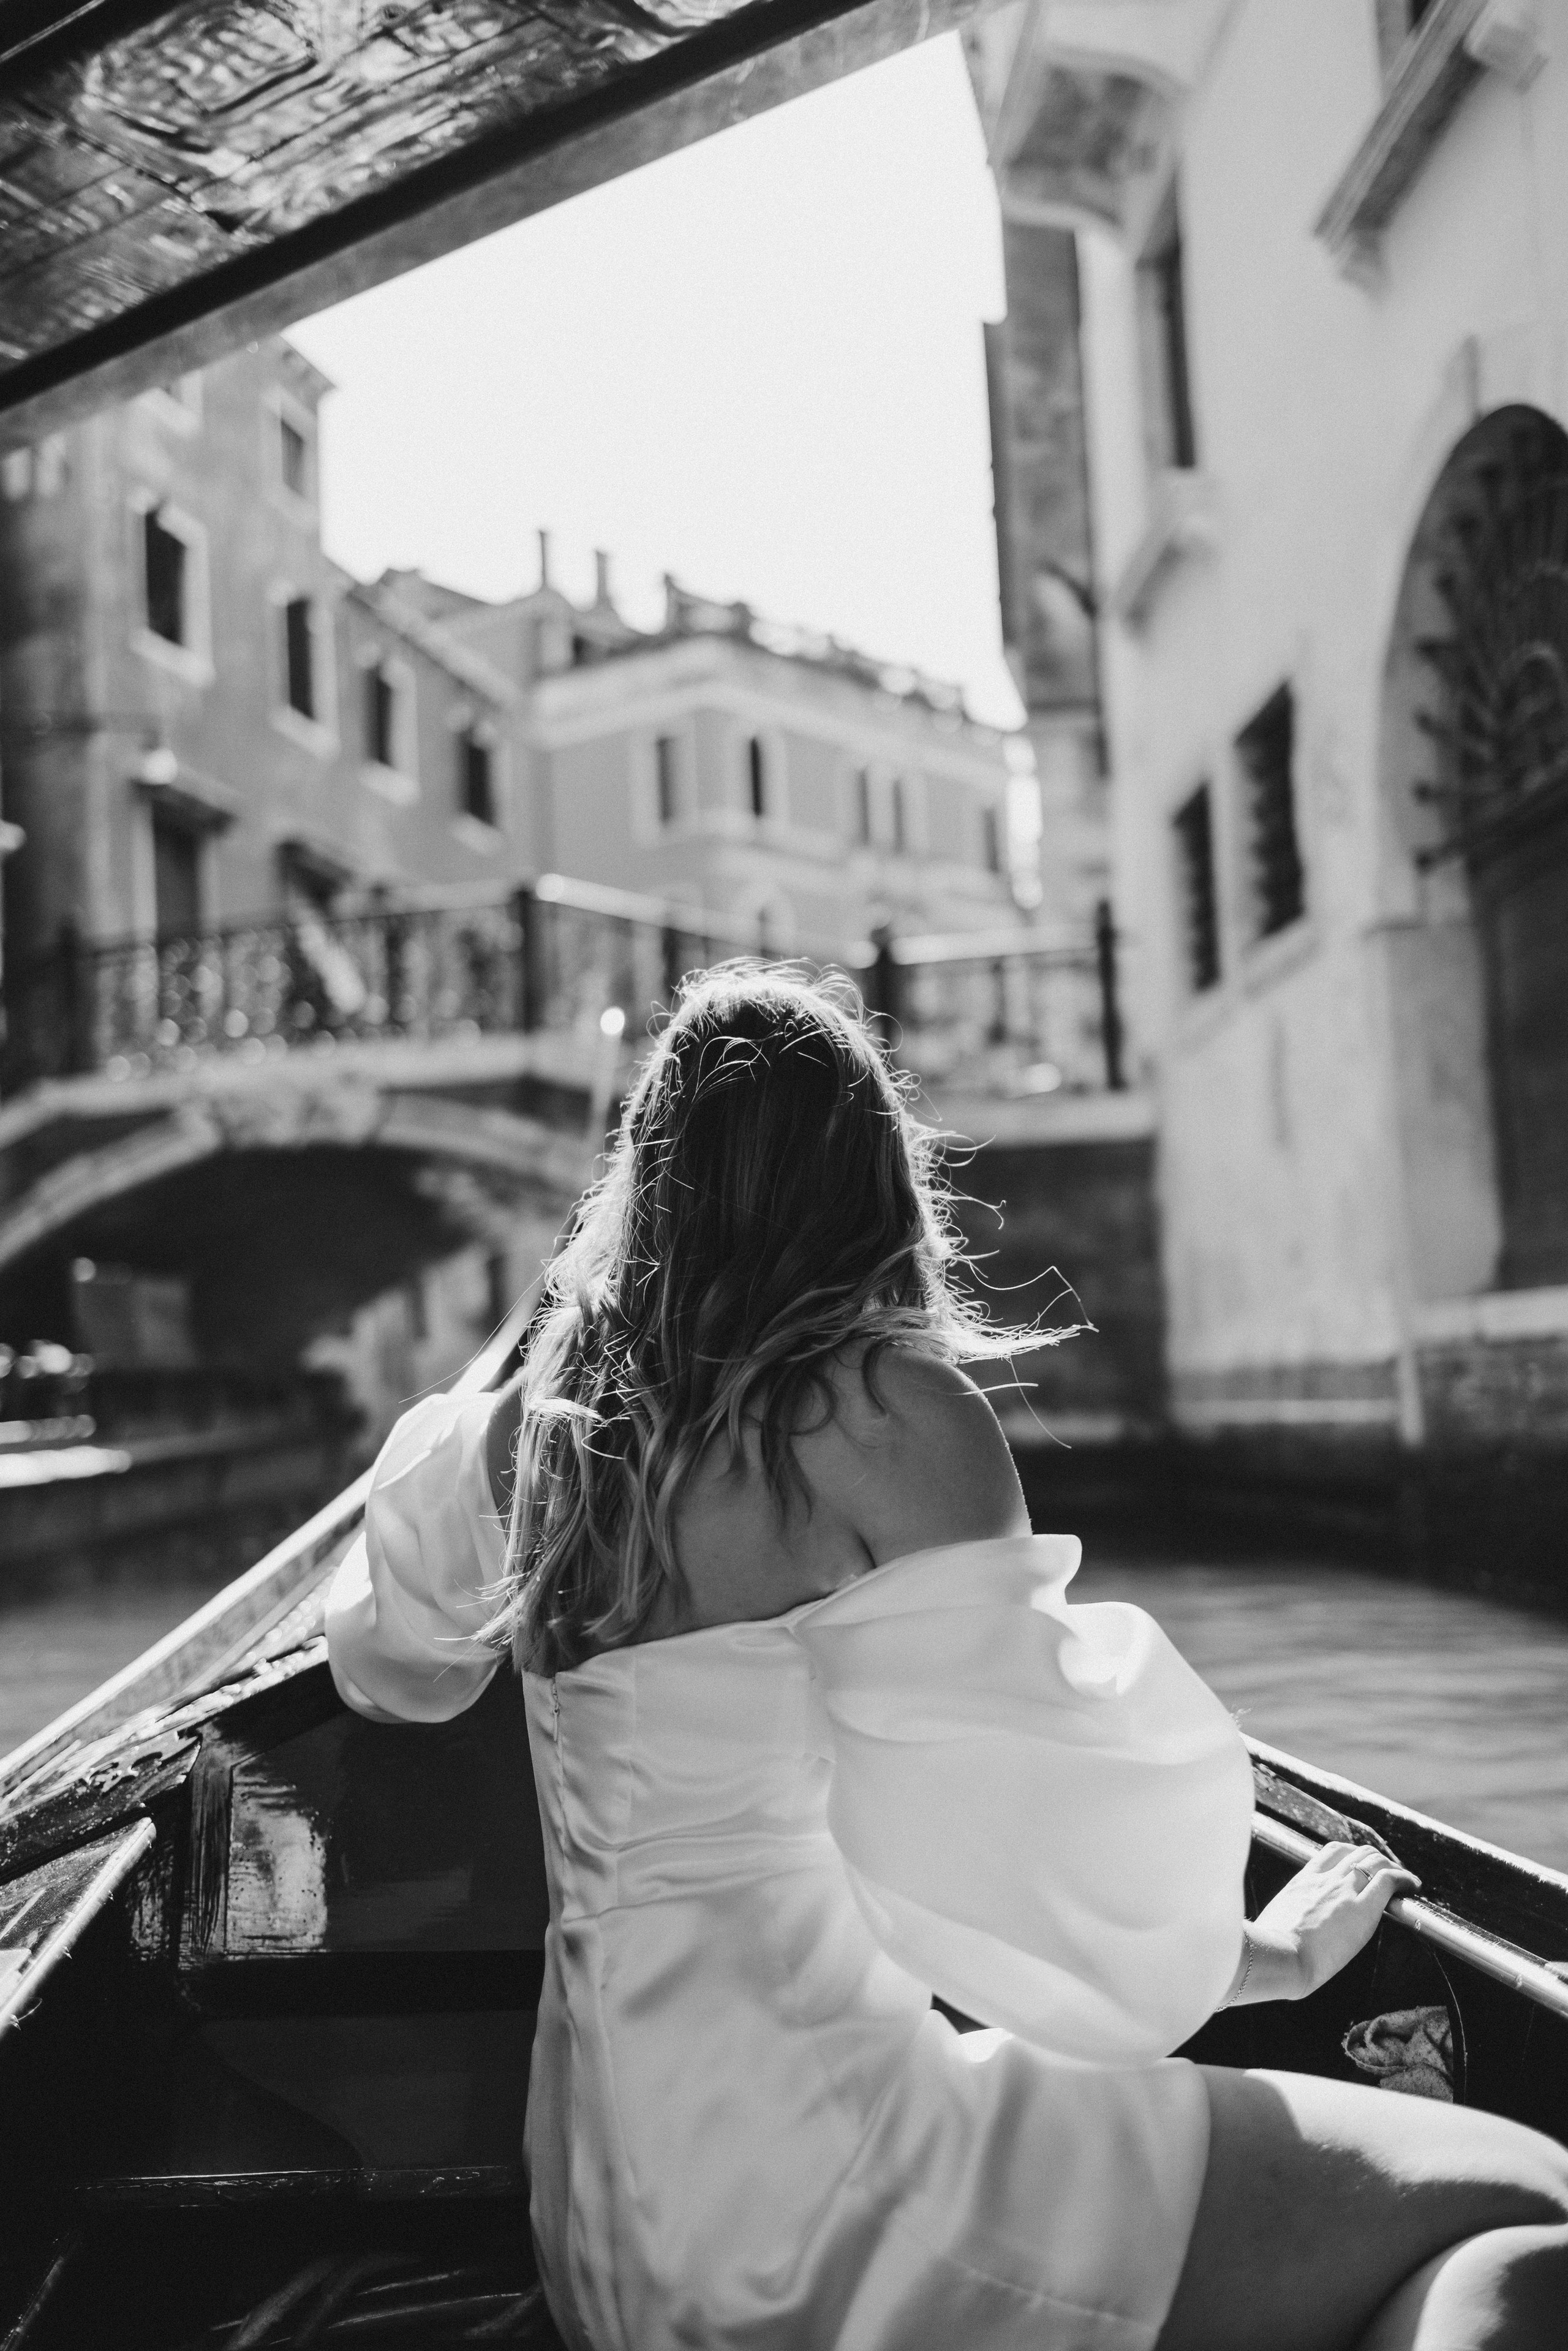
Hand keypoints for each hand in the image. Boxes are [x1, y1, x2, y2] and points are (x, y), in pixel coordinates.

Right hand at [1232, 1840, 1422, 2003]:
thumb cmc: (1270, 1949)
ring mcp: (1344, 1890)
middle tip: (1388, 1874)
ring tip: (1403, 1880)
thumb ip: (1288, 1918)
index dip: (1352, 1854)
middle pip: (1357, 1852)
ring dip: (1392, 1867)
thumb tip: (1283, 1932)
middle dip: (1376, 1860)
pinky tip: (1412, 1886)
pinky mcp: (1363, 1908)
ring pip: (1375, 1861)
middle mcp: (1325, 1878)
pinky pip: (1389, 1881)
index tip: (1361, 1865)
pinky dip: (1404, 1879)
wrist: (1278, 1956)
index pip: (1332, 1852)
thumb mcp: (1275, 1921)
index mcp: (1303, 1881)